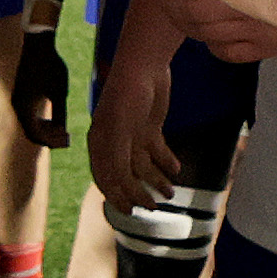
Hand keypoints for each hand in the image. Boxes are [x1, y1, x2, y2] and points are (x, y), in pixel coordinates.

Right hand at [10, 25, 70, 148]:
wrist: (33, 41)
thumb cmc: (48, 64)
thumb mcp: (59, 90)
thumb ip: (60, 112)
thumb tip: (62, 129)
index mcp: (23, 108)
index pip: (35, 136)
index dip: (52, 141)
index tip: (68, 139)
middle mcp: (14, 106)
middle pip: (30, 132)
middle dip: (49, 136)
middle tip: (65, 135)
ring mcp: (13, 100)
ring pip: (27, 123)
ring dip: (43, 127)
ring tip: (61, 126)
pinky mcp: (16, 93)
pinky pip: (25, 112)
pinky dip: (38, 117)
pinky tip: (52, 111)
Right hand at [88, 41, 182, 210]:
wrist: (144, 65)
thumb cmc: (126, 96)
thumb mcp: (120, 130)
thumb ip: (117, 158)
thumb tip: (118, 187)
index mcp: (100, 144)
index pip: (105, 178)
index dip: (116, 197)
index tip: (131, 212)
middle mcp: (114, 142)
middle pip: (125, 175)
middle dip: (139, 193)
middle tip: (155, 207)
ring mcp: (132, 135)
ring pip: (143, 165)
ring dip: (156, 180)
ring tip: (171, 193)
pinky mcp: (149, 126)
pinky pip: (157, 151)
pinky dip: (166, 161)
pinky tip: (176, 169)